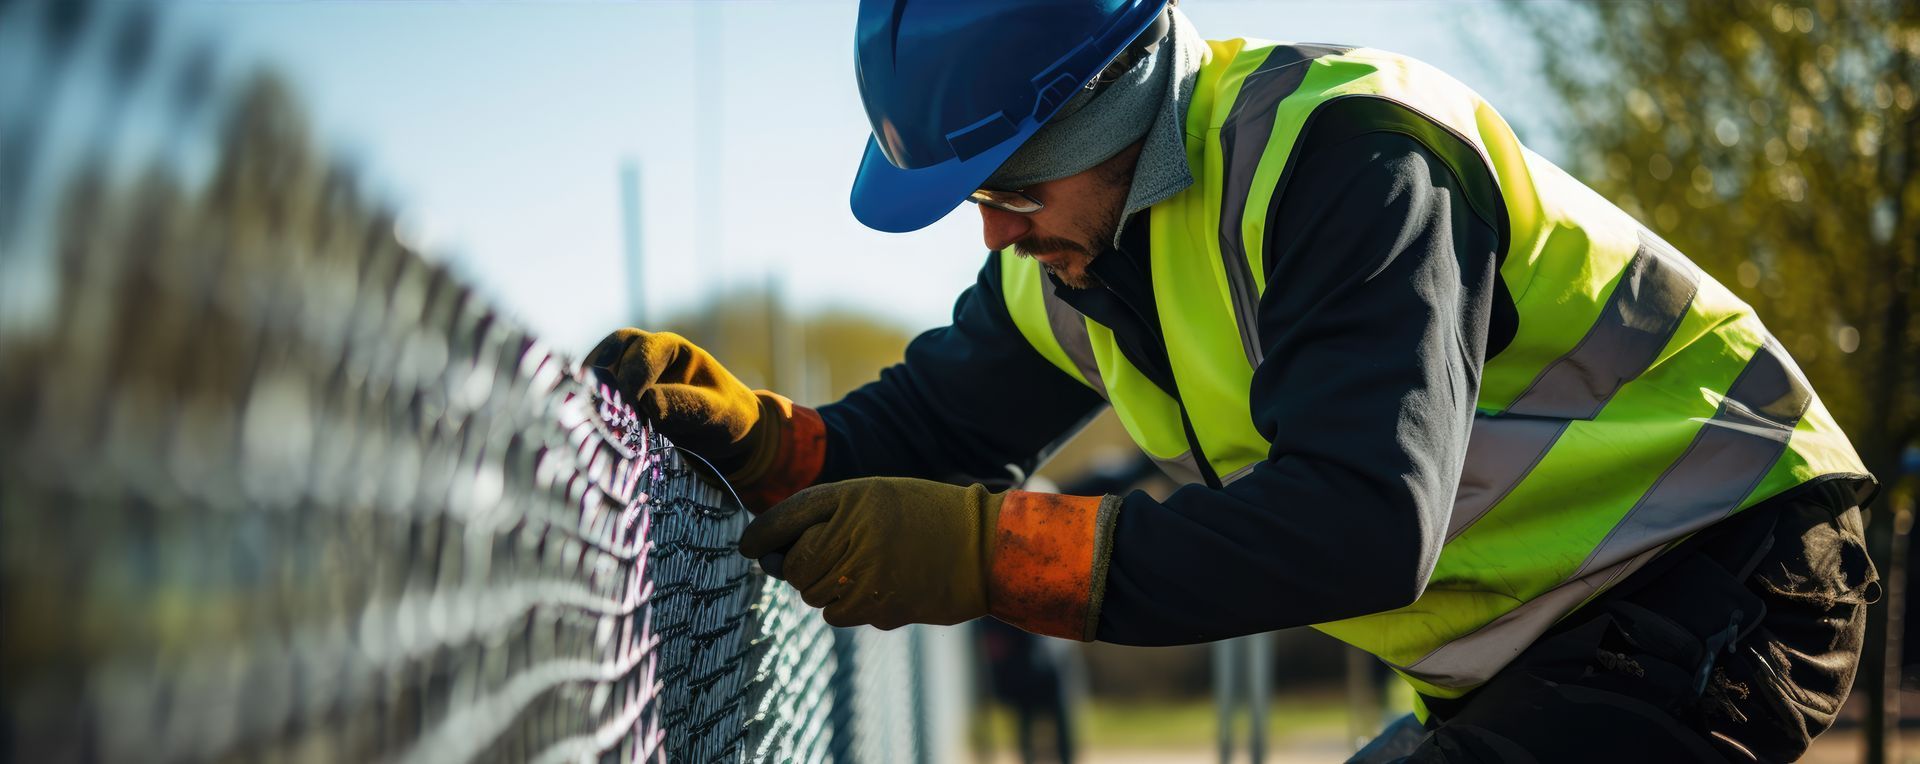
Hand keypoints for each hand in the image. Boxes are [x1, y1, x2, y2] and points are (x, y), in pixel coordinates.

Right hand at [587, 329, 825, 508]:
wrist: (726, 434)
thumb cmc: (725, 415)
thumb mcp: (714, 411)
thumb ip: (684, 404)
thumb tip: (645, 402)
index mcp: (671, 349)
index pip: (642, 351)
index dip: (632, 375)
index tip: (629, 405)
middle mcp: (645, 355)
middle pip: (611, 351)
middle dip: (603, 376)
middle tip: (600, 407)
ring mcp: (628, 375)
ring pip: (597, 372)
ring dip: (589, 391)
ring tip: (585, 417)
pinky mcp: (619, 399)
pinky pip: (596, 396)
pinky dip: (589, 408)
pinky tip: (585, 428)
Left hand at [738, 477, 1120, 637]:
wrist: (983, 547)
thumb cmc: (926, 518)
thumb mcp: (876, 498)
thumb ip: (826, 517)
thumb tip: (769, 556)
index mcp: (851, 497)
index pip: (786, 517)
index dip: (762, 535)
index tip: (749, 546)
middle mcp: (853, 532)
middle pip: (793, 564)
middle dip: (798, 566)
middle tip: (826, 559)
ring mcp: (865, 572)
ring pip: (813, 593)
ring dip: (825, 587)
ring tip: (861, 569)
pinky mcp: (879, 606)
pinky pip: (838, 614)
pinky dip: (847, 605)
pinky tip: (878, 587)